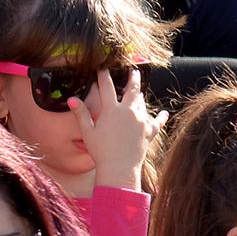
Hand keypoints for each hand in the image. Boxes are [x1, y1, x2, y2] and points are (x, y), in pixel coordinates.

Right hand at [70, 66, 162, 192]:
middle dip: (133, 79)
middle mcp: (128, 112)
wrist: (120, 168)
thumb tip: (72, 99)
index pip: (107, 87)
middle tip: (134, 71)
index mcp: (111, 110)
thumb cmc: (101, 151)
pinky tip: (165, 113)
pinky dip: (161, 117)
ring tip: (140, 92)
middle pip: (132, 90)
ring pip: (142, 103)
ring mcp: (141, 121)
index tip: (103, 67)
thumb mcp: (87, 132)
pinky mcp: (149, 132)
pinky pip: (157, 122)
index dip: (104, 76)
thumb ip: (81, 114)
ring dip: (140, 96)